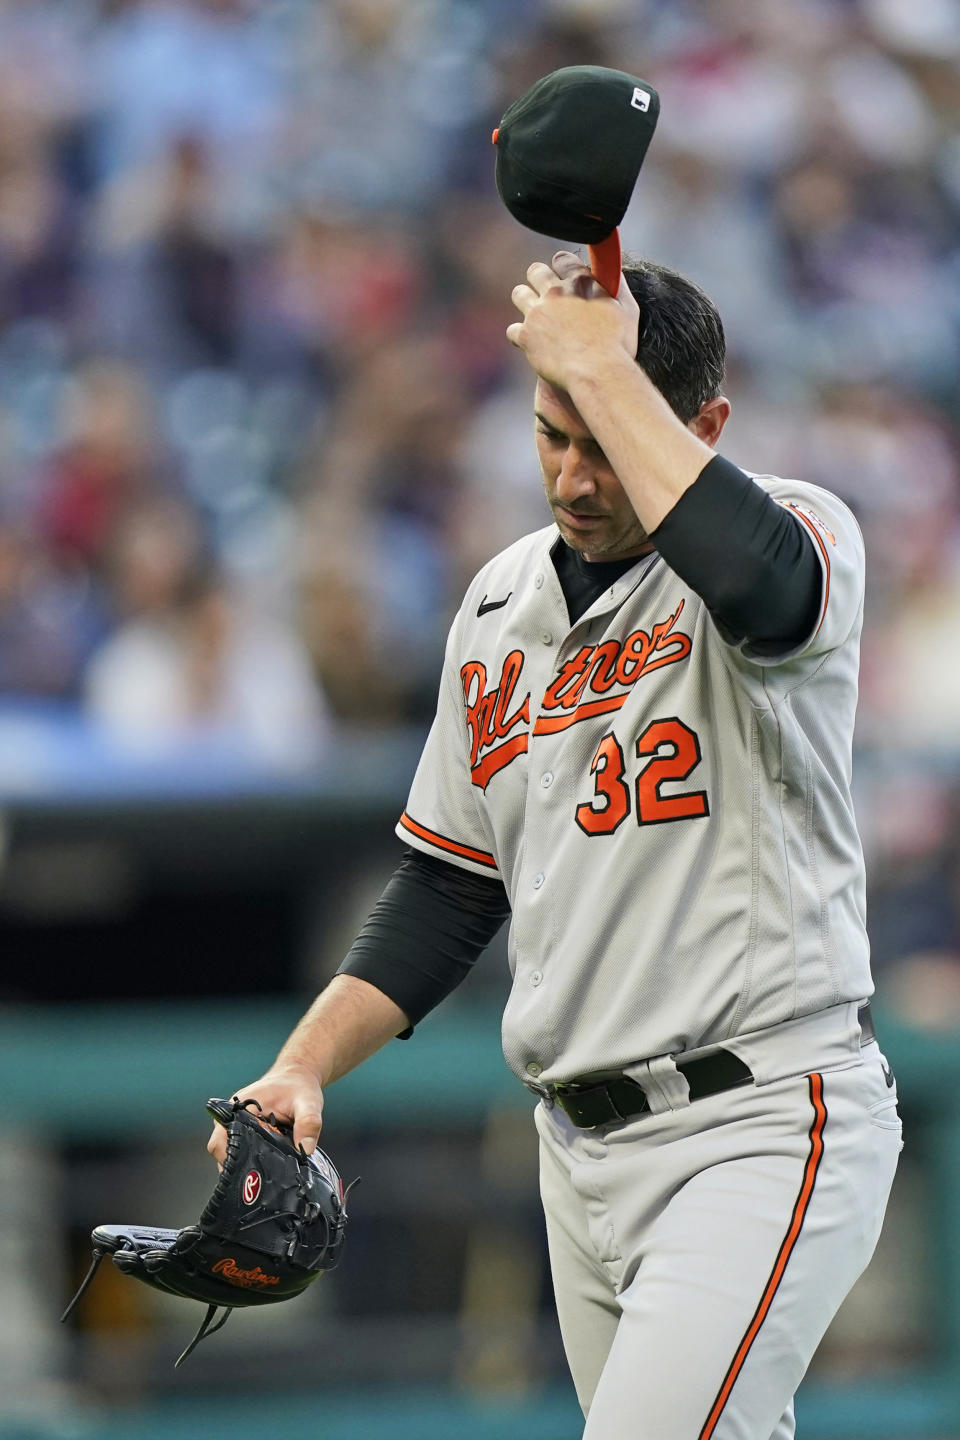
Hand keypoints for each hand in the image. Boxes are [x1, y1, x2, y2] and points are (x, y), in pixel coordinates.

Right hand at [206, 1062, 324, 1167]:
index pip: (221, 1141)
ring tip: (265, 1173)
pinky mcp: (244, 1130)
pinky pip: (241, 1149)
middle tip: (261, 1179)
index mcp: (239, 1108)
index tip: (249, 1173)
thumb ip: (308, 1123)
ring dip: (245, 1163)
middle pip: (222, 1151)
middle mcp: (232, 1117)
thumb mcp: (309, 1103)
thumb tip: (304, 1149)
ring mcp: (236, 1124)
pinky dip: (251, 1158)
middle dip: (239, 1167)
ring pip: (231, 1152)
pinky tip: (266, 1165)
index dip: (230, 1160)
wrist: (297, 1077)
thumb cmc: (299, 1087)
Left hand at [506, 250, 639, 388]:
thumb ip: (618, 286)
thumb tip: (612, 272)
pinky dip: (519, 336)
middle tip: (544, 293)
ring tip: (533, 314)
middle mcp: (556, 292)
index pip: (562, 259)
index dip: (561, 266)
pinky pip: (512, 329)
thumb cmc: (617, 345)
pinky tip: (529, 342)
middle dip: (538, 278)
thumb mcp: (627, 310)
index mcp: (580, 282)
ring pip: (519, 294)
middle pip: (536, 271)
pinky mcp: (526, 335)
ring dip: (524, 300)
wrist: (598, 372)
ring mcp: (538, 312)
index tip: (562, 274)